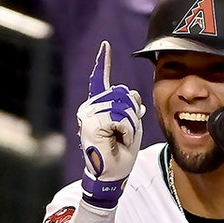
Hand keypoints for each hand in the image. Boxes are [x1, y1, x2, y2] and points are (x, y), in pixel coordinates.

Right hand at [76, 40, 145, 205]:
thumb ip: (131, 109)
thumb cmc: (120, 154)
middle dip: (132, 113)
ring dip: (130, 124)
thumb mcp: (131, 127)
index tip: (105, 47)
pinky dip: (126, 130)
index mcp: (98, 107)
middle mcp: (90, 107)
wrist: (112, 175)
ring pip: (123, 105)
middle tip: (124, 133)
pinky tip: (118, 140)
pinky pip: (121, 117)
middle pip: (122, 93)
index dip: (103, 63)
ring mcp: (88, 113)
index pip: (100, 81)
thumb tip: (134, 97)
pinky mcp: (92, 122)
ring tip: (121, 138)